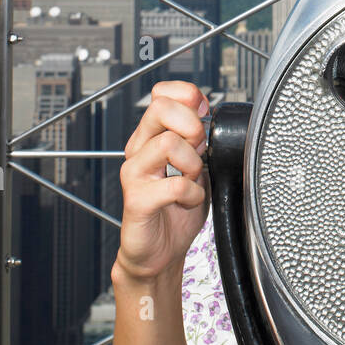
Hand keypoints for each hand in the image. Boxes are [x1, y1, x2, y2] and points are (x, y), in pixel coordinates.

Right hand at [114, 80, 209, 283]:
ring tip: (194, 179)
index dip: (188, 97)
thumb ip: (199, 139)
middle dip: (191, 125)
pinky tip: (190, 200)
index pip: (162, 93)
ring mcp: (135, 174)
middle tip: (199, 148)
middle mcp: (139, 149)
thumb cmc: (176, 208)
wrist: (160, 252)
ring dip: (193, 162)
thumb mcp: (196, 164)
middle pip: (160, 107)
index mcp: (152, 136)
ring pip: (167, 142)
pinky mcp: (136, 200)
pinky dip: (192, 193)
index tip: (203, 116)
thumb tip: (210, 114)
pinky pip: (174, 184)